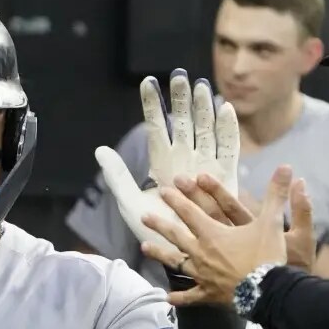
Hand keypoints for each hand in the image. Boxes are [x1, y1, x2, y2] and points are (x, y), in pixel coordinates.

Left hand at [95, 70, 239, 260]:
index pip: (157, 127)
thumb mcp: (131, 203)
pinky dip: (228, 129)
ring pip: (206, 129)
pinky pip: (228, 149)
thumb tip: (99, 150)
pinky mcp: (225, 176)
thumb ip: (117, 176)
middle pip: (184, 122)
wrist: (183, 253)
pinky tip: (224, 108)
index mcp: (163, 163)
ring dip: (204, 108)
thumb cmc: (156, 231)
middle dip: (182, 99)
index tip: (147, 83)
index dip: (152, 105)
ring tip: (201, 86)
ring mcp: (205, 165)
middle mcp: (185, 159)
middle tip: (179, 75)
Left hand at [137, 166, 311, 308]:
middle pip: (176, 235)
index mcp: (213, 234)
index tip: (163, 191)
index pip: (190, 212)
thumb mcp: (272, 221)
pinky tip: (168, 298)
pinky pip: (191, 296)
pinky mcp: (208, 294)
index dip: (177, 200)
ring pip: (175, 263)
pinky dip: (179, 297)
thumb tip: (286, 167)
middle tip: (144, 217)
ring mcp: (202, 275)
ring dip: (159, 254)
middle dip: (159, 224)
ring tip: (143, 247)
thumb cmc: (266, 255)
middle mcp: (202, 253)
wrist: (268, 290)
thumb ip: (276, 194)